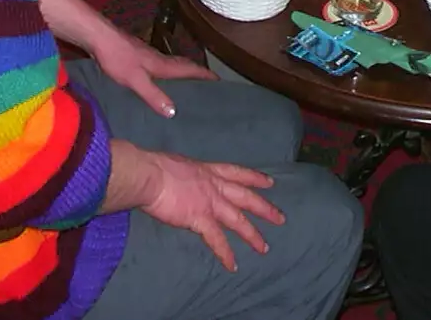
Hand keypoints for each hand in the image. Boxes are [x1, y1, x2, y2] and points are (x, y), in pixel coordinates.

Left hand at [92, 30, 215, 117]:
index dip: (207, 75)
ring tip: (191, 87)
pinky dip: (169, 75)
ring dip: (185, 75)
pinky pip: (161, 68)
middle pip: (186, 67)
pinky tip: (163, 82)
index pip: (192, 69)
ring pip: (174, 66)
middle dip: (200, 75)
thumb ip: (154, 95)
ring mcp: (150, 57)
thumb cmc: (118, 58)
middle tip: (210, 88)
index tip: (221, 82)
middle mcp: (161, 59)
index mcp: (164, 65)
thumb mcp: (136, 80)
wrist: (99, 38)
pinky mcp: (139, 57)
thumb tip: (174, 112)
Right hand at [142, 151, 284, 270]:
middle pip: (246, 198)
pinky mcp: (200, 219)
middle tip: (281, 218)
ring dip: (252, 235)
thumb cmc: (156, 167)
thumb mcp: (178, 164)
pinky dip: (225, 254)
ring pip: (238, 221)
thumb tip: (181, 177)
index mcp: (208, 170)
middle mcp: (214, 186)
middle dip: (265, 208)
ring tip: (264, 248)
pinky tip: (232, 265)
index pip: (237, 173)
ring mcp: (210, 203)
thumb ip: (186, 174)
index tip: (269, 182)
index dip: (254, 178)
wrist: (149, 175)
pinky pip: (217, 240)